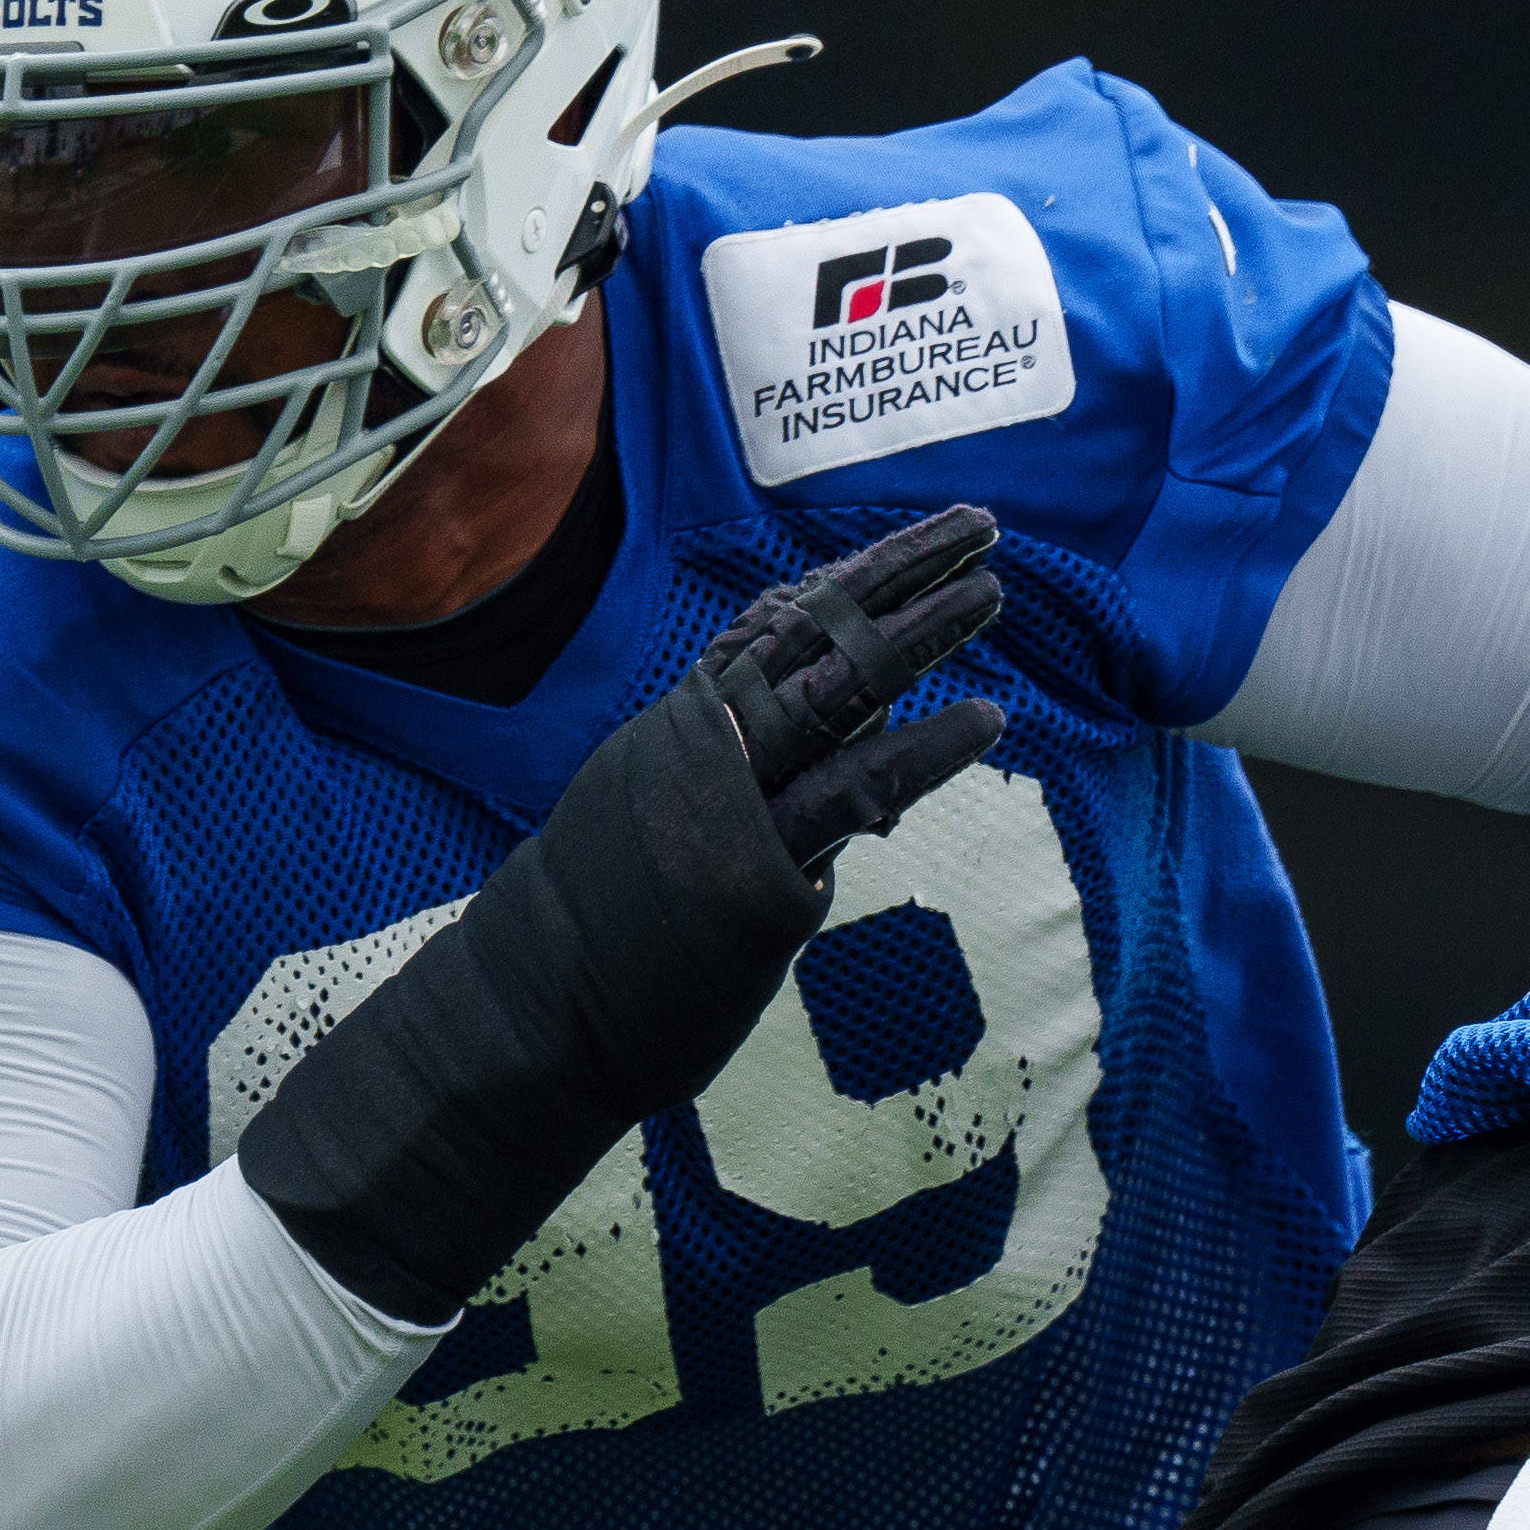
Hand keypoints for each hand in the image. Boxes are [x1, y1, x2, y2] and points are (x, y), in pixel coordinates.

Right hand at [238, 506, 1011, 1317]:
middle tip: (983, 528)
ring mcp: (730, 800)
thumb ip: (763, 762)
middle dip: (904, 572)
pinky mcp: (756, 873)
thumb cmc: (614, 915)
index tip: (927, 540)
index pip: (785, 621)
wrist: (536, 1001)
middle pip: (816, 629)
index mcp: (687, 719)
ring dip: (921, 635)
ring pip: (834, 690)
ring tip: (994, 595)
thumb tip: (859, 717)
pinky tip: (984, 719)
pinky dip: (921, 752)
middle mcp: (706, 738)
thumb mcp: (675, 808)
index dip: (861, 573)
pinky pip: (848, 795)